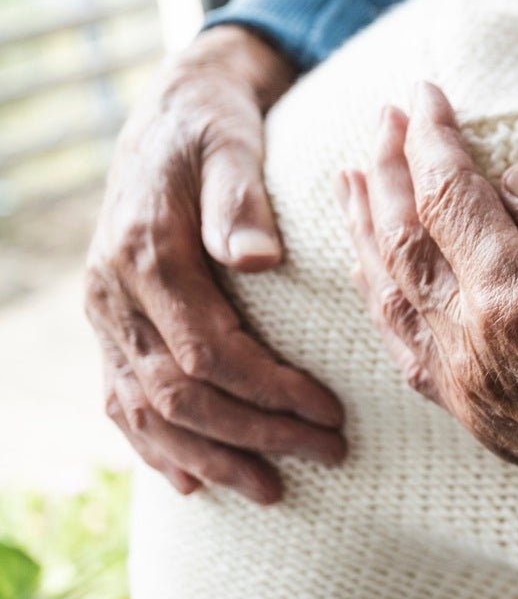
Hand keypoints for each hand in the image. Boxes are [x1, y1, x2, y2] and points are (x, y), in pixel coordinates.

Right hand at [85, 26, 345, 503]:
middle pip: (179, 390)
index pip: (207, 347)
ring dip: (209, 456)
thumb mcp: (231, 141)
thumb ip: (240, 198)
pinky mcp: (110, 325)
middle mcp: (112, 291)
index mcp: (145, 251)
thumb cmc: (215, 126)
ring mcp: (104, 314)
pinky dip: (157, 447)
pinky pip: (122, 400)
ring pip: (145, 409)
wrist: (173, 109)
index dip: (269, 388)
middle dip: (253, 432)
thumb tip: (255, 259)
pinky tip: (196, 481)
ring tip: (274, 489)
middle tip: (328, 453)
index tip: (331, 411)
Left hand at [338, 83, 517, 598]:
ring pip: (389, 297)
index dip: (432, 139)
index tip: (425, 93)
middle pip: (403, 242)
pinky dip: (381, 297)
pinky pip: (403, 349)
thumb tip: (507, 181)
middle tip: (383, 118)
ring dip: (366, 231)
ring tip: (355, 181)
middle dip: (389, 172)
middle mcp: (472, 350)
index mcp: (517, 302)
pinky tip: (380, 276)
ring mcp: (468, 393)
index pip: (450, 198)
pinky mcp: (478, 423)